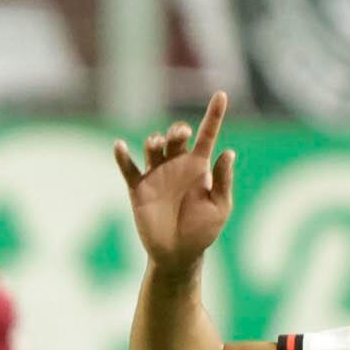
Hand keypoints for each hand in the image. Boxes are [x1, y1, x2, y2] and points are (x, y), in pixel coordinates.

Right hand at [116, 91, 238, 273]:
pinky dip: (122, 156)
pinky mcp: (139, 188)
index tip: (222, 95)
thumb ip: (223, 181)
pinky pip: (128, 168)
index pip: (208, 134)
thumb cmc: (203, 232)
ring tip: (156, 144)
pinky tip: (120, 146)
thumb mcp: (220, 207)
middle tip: (181, 135)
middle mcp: (177, 165)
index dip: (215, 114)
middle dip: (177, 131)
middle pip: (176, 136)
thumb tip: (229, 152)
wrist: (178, 254)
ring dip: (155, 141)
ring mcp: (156, 174)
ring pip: (153, 146)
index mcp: (199, 167)